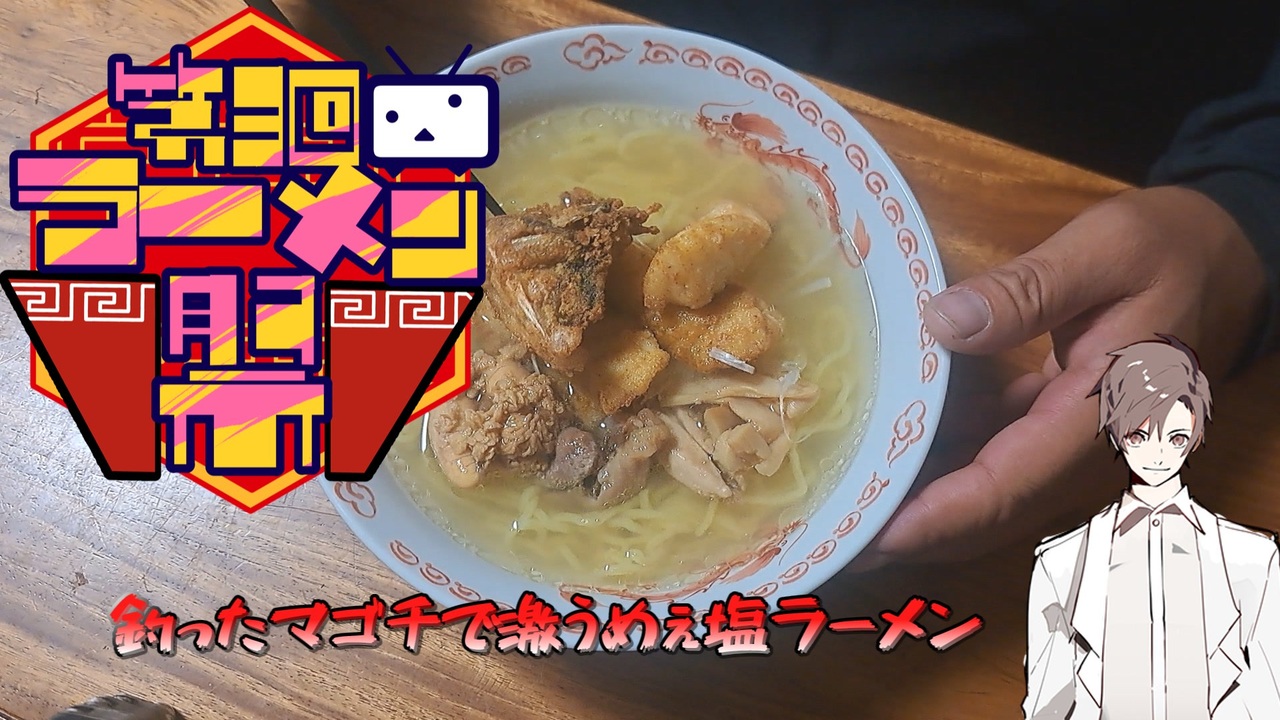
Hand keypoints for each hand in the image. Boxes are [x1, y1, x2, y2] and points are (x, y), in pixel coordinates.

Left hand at [852, 185, 1268, 569]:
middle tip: (839, 534)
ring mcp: (1084, 441)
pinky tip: (903, 446)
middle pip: (996, 510)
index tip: (872, 533)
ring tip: (856, 500)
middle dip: (918, 530)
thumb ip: (1029, 290)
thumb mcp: (1104, 248)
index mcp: (1106, 414)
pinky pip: (1006, 456)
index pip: (1009, 485)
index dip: (936, 516)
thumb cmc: (1172, 247)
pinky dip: (956, 461)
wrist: (1233, 257)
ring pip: (998, 491)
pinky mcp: (1070, 424)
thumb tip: (943, 323)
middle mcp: (1095, 447)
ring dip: (931, 503)